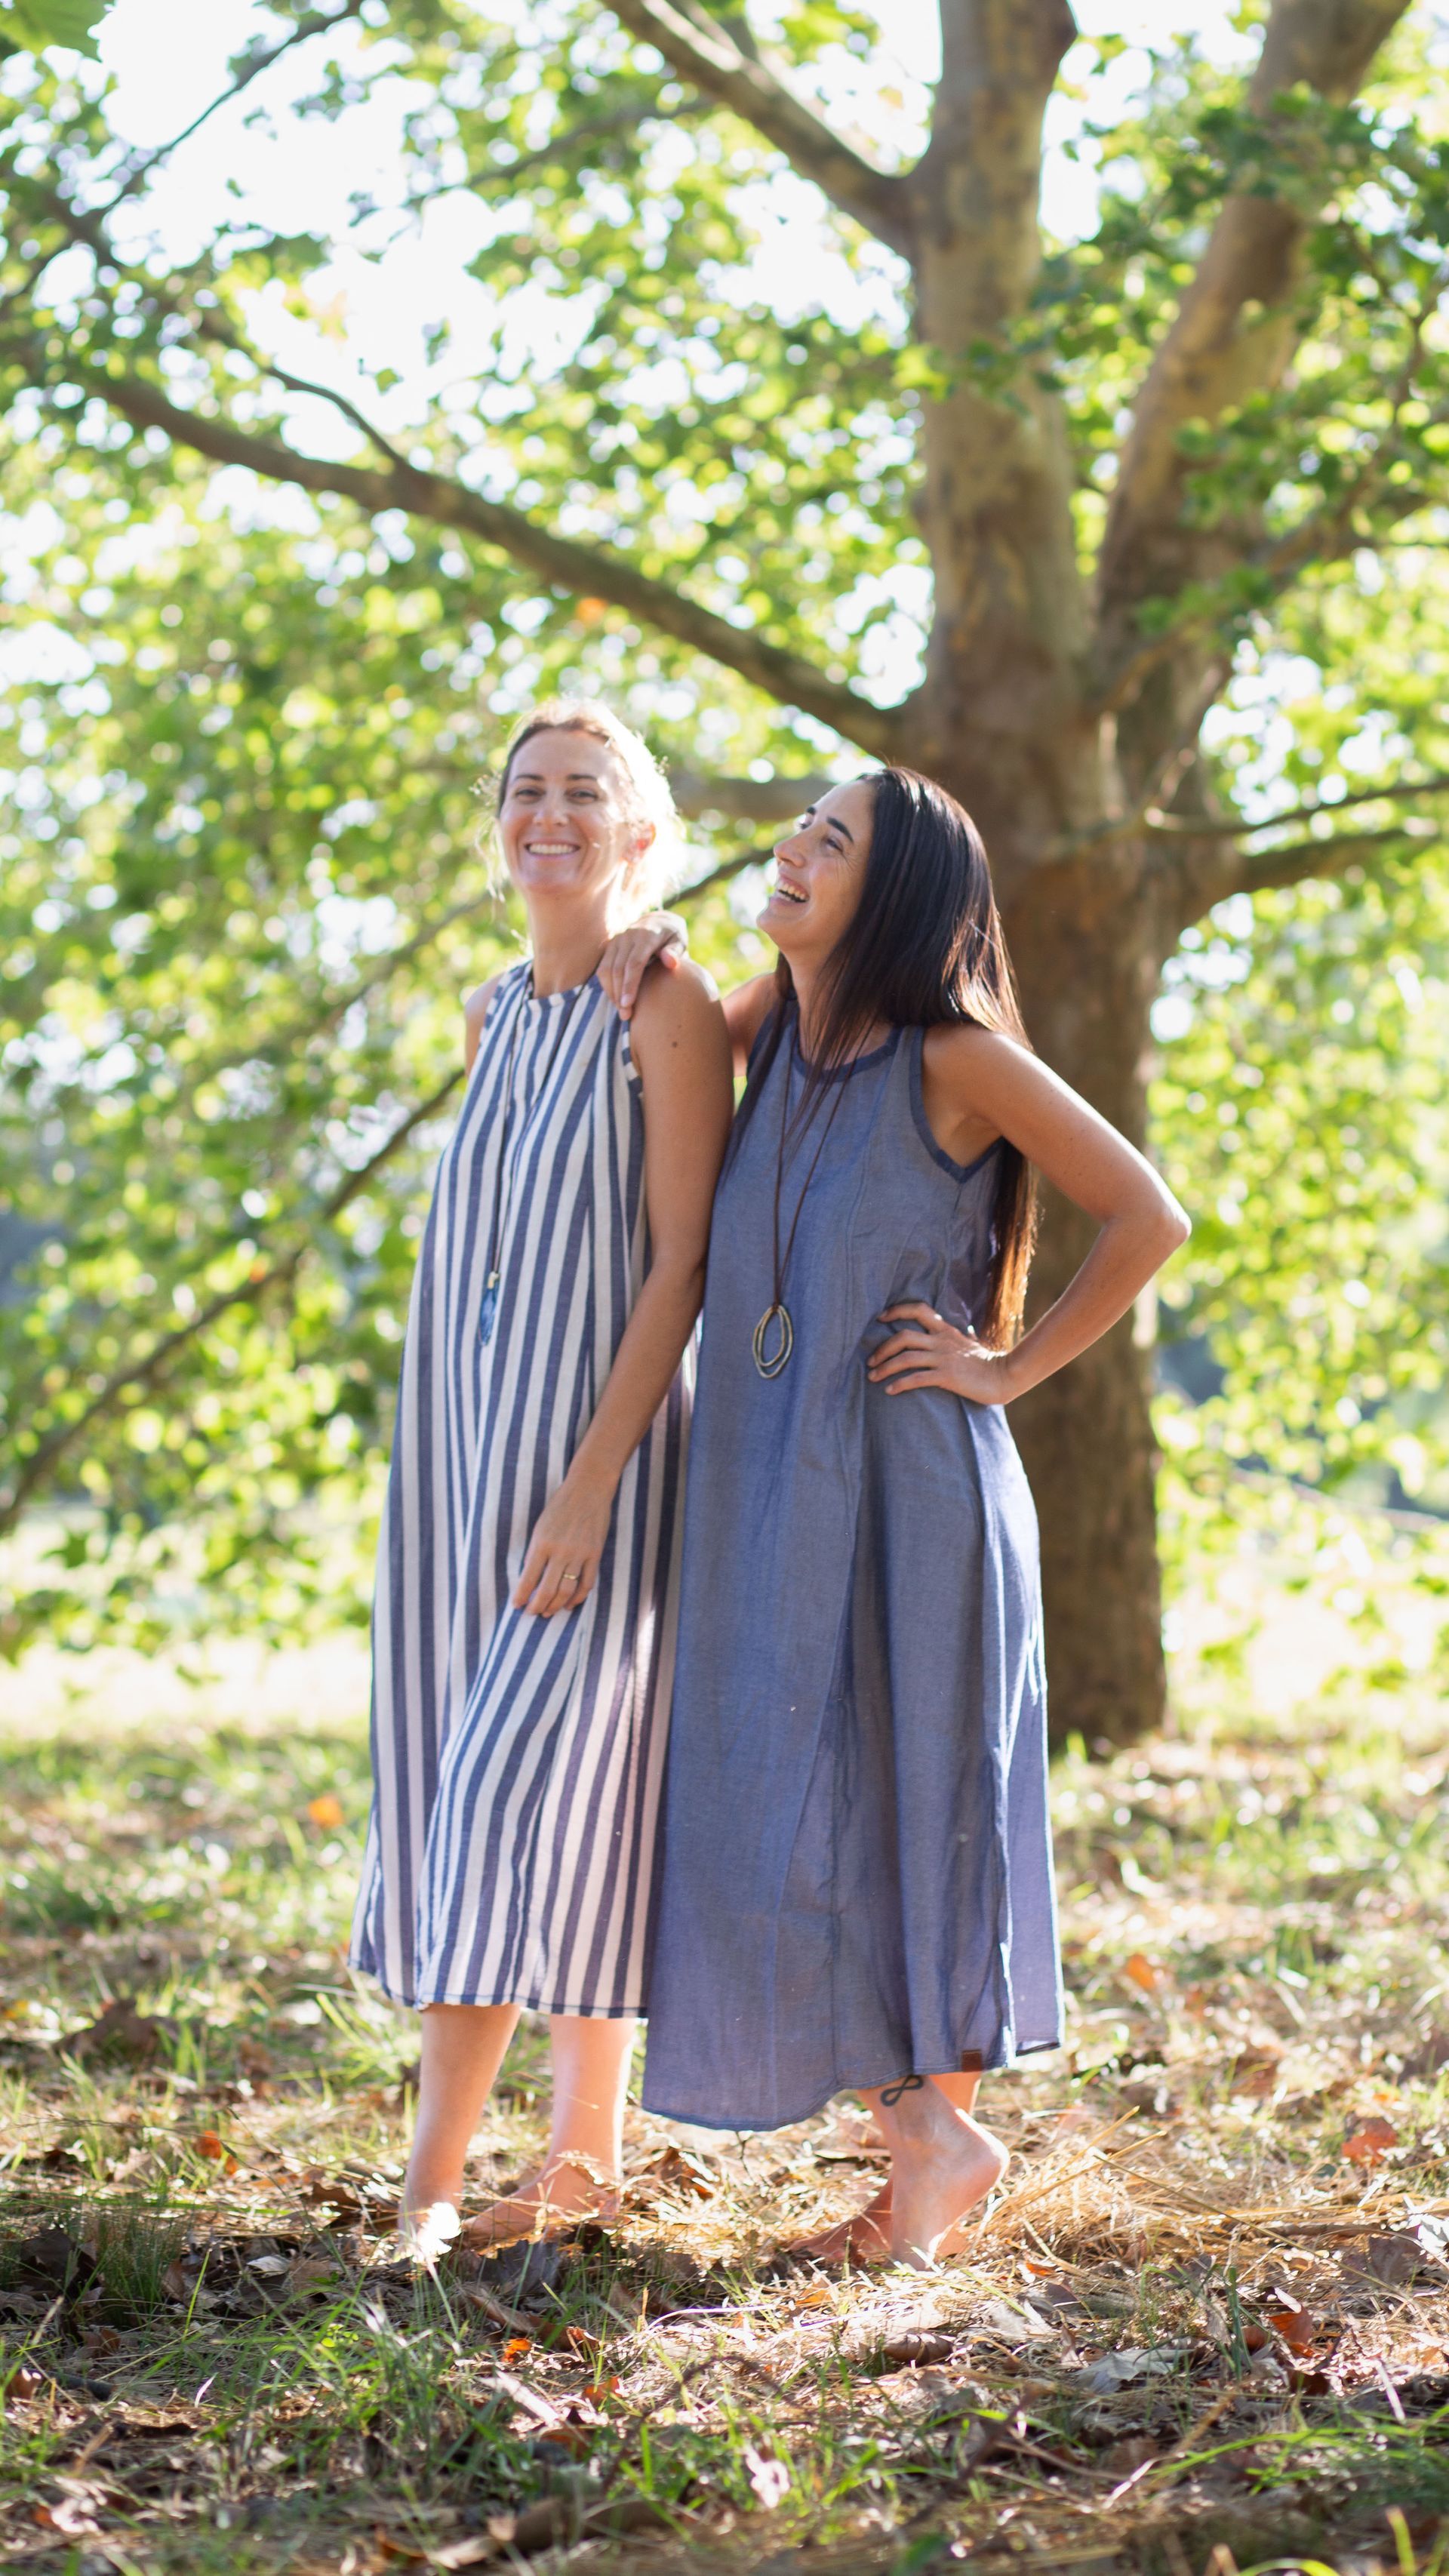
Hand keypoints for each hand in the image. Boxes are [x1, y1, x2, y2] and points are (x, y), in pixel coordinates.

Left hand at [512, 1473, 613, 1615]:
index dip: (522, 1595)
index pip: (528, 1578)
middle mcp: (560, 1551)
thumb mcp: (541, 1525)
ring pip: (567, 1591)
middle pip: (547, 1590)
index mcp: (542, 1542)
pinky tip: (570, 1604)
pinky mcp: (595, 1554)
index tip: (517, 1606)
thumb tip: (531, 1575)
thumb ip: (536, 1550)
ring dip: (556, 1606)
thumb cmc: (561, 1505)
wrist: (589, 1488)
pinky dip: (578, 1597)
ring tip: (548, 1613)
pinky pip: (587, 1583)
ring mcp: (579, 1554)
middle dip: (537, 1606)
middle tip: (532, 1614)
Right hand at [596, 913, 687, 1019]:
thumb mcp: (679, 941)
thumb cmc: (672, 937)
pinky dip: (607, 986)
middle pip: (618, 969)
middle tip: (626, 1016)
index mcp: (646, 935)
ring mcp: (616, 941)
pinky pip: (602, 969)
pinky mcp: (609, 947)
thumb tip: (671, 962)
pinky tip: (616, 1000)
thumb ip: (675, 951)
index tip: (628, 1004)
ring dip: (612, 993)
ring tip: (622, 1012)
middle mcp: (627, 936)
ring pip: (606, 970)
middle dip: (620, 994)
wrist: (657, 922)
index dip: (630, 984)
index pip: (634, 963)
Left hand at [866, 1302, 1017, 1405]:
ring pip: (905, 1358)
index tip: (880, 1318)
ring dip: (885, 1367)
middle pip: (903, 1336)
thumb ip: (961, 1336)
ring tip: (873, 1377)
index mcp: (946, 1330)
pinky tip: (890, 1391)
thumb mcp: (971, 1343)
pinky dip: (900, 1384)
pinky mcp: (947, 1376)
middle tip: (870, 1361)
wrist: (1004, 1376)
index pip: (918, 1310)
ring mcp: (944, 1358)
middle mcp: (942, 1341)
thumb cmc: (987, 1363)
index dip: (897, 1311)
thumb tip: (966, 1328)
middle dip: (882, 1348)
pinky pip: (917, 1378)